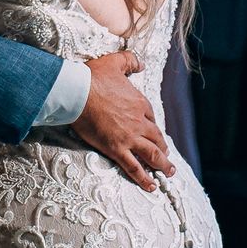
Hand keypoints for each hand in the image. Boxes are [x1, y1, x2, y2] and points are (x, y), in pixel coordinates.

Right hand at [72, 49, 172, 193]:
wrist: (78, 92)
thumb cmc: (92, 77)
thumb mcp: (114, 62)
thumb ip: (130, 61)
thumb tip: (141, 63)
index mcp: (139, 103)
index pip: (152, 118)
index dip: (153, 127)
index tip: (154, 133)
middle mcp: (139, 121)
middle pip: (156, 138)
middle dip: (163, 149)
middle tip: (167, 157)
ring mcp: (129, 137)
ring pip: (151, 154)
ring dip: (162, 165)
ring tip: (168, 173)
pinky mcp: (116, 148)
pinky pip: (134, 166)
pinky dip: (143, 178)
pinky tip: (151, 186)